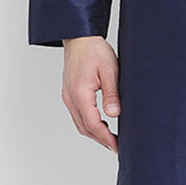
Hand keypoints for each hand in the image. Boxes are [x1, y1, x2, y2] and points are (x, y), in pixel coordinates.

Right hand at [61, 36, 119, 152]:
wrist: (79, 37)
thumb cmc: (94, 50)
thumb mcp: (109, 70)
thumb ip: (111, 94)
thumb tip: (114, 114)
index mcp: (80, 93)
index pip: (93, 124)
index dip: (106, 138)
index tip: (118, 146)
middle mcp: (70, 98)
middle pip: (85, 128)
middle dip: (101, 140)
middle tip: (117, 147)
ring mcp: (68, 96)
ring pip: (80, 124)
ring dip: (95, 134)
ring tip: (111, 140)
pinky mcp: (69, 93)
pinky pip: (78, 115)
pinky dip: (89, 124)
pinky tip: (100, 125)